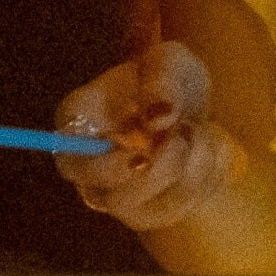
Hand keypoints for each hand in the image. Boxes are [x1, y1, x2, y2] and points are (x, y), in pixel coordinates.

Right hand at [55, 40, 245, 231]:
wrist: (195, 111)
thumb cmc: (167, 82)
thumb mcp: (169, 63)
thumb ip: (161, 81)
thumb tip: (159, 118)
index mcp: (79, 123)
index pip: (69, 158)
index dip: (105, 164)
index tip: (145, 150)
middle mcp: (90, 168)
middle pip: (108, 198)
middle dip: (157, 173)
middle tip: (182, 139)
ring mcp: (120, 196)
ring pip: (146, 209)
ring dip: (188, 170)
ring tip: (199, 131)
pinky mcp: (152, 212)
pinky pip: (180, 209)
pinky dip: (205, 176)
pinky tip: (206, 149)